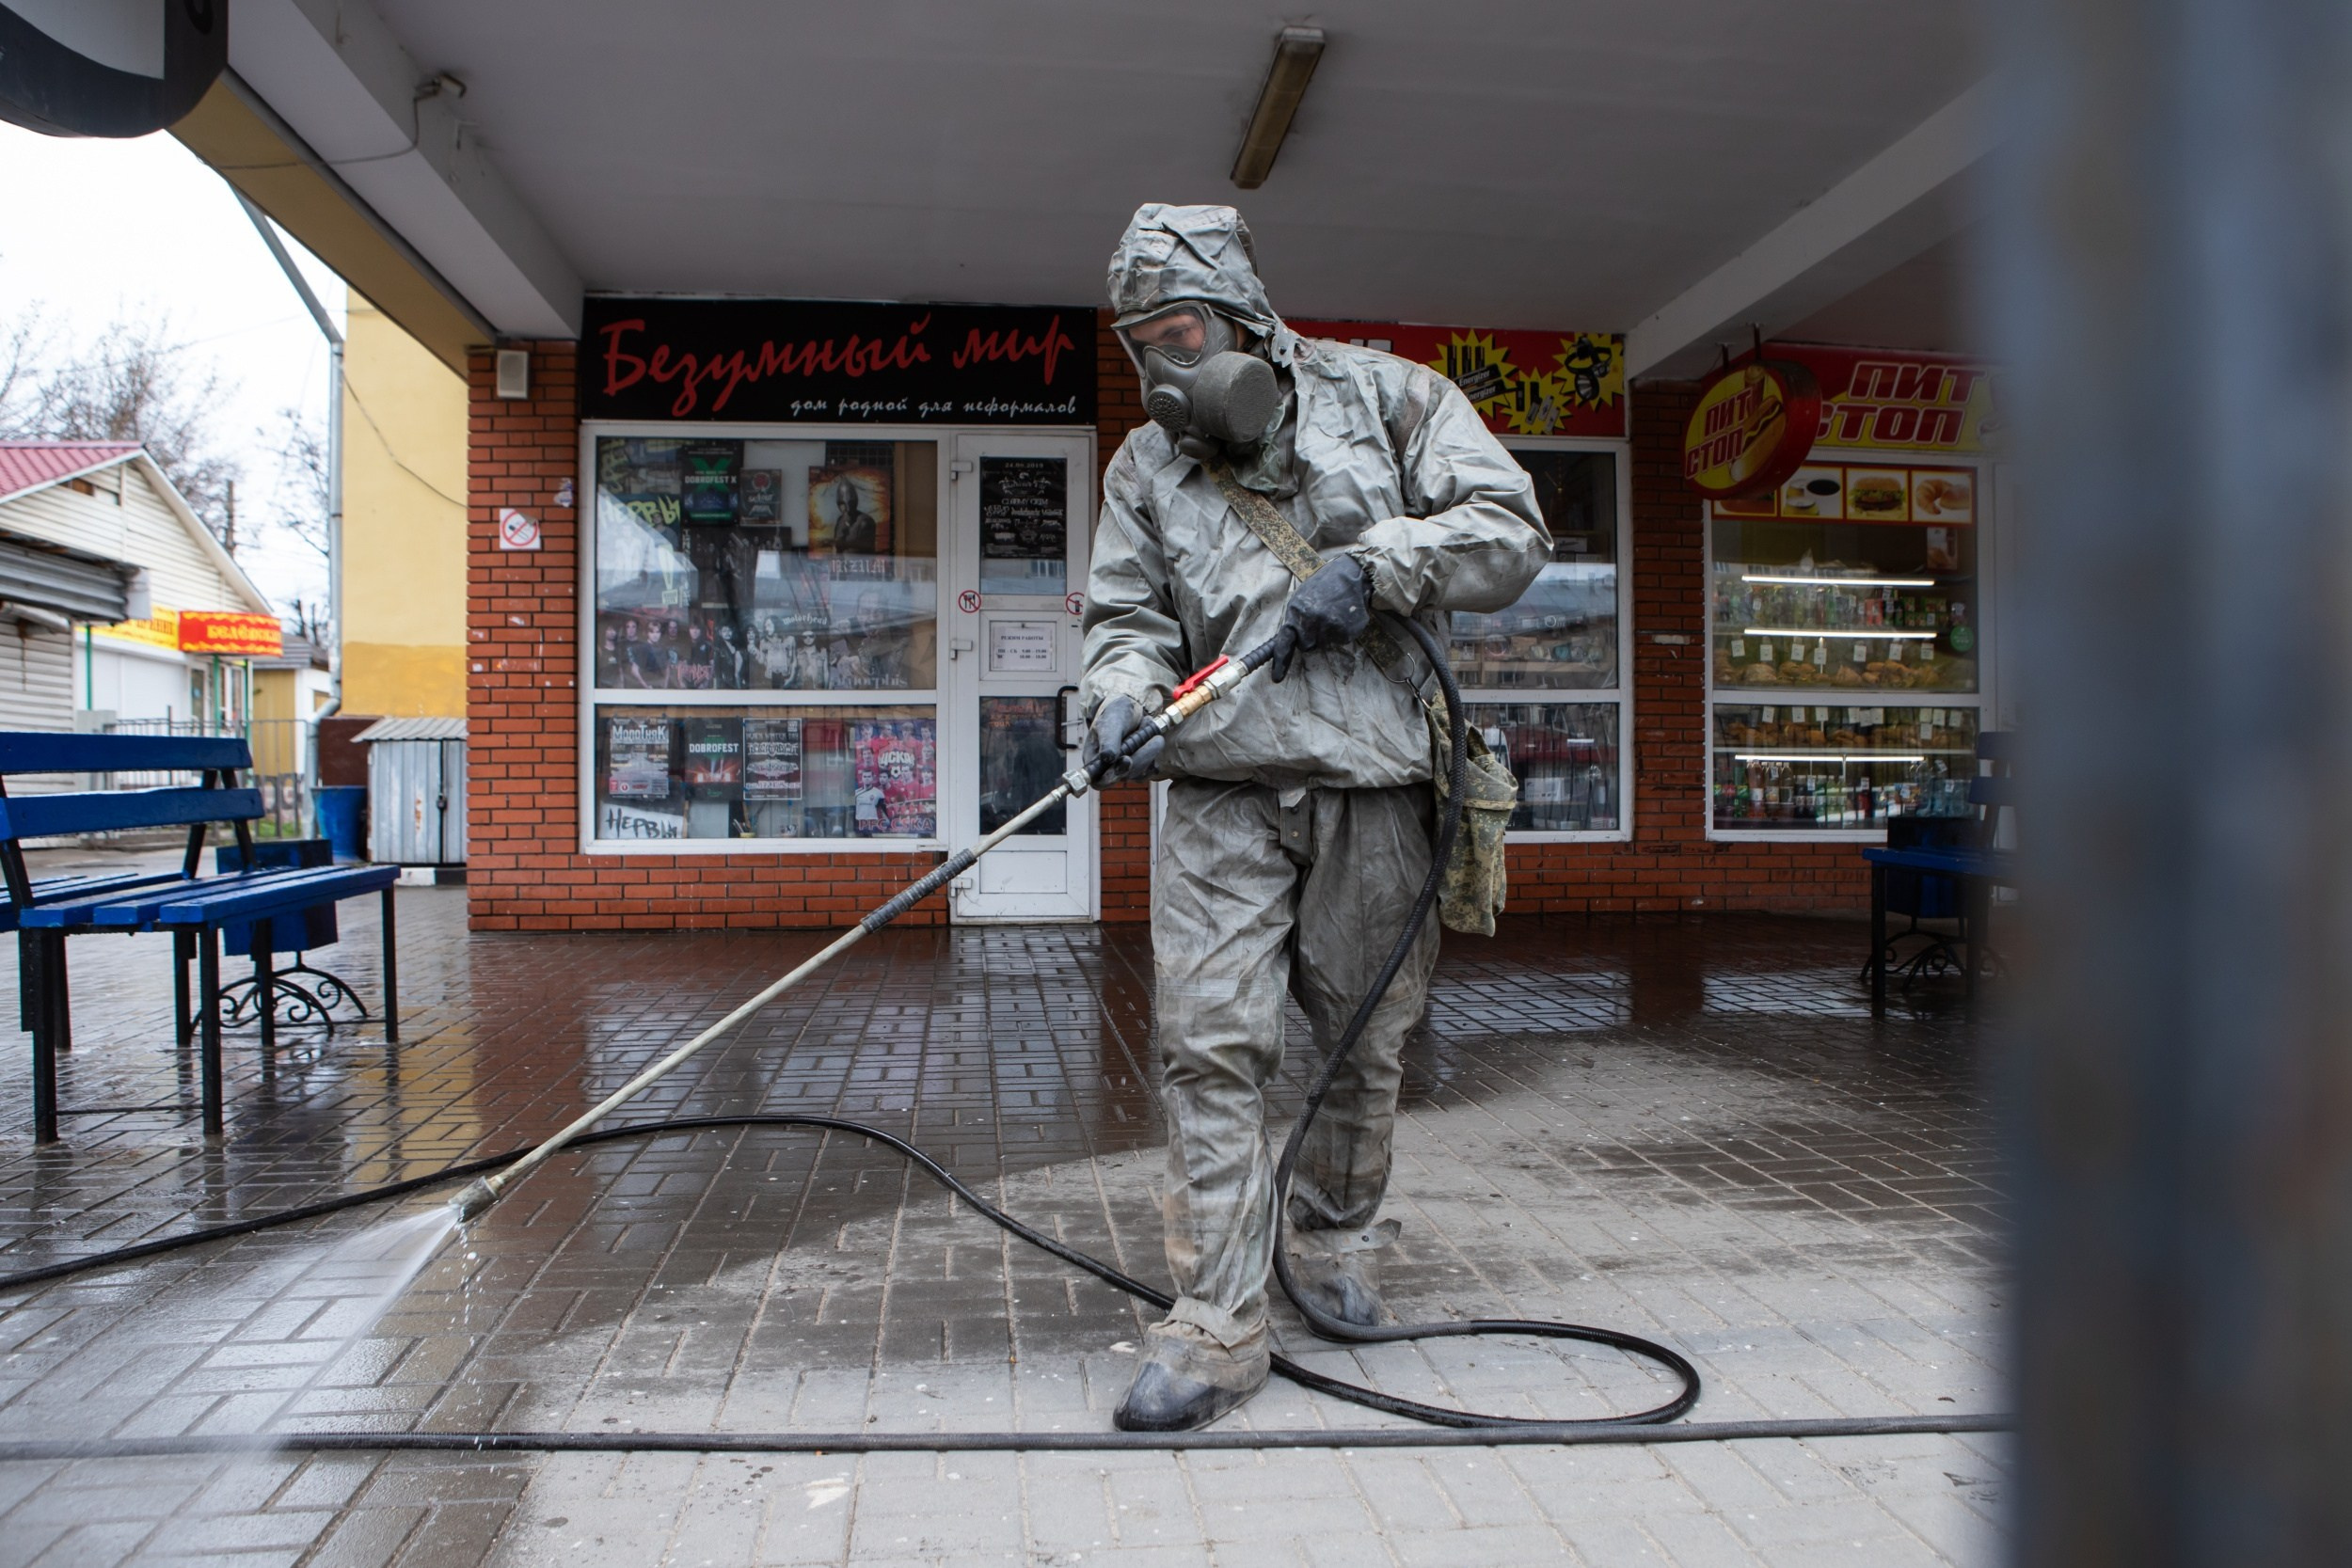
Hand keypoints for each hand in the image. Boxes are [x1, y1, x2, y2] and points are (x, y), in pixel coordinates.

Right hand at [1084, 695, 1163, 783]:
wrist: (1130, 707)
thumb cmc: (1114, 714)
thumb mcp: (1109, 723)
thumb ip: (1108, 740)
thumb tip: (1107, 758)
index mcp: (1093, 761)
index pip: (1098, 780)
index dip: (1111, 776)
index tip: (1127, 759)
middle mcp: (1107, 769)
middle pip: (1122, 776)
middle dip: (1140, 758)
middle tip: (1156, 740)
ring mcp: (1124, 769)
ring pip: (1138, 773)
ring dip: (1149, 750)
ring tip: (1148, 725)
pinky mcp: (1138, 768)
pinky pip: (1149, 769)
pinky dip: (1153, 752)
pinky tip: (1152, 736)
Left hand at [1269, 554, 1371, 682]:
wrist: (1350, 574)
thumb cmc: (1323, 585)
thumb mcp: (1302, 598)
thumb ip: (1295, 619)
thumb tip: (1291, 639)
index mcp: (1296, 612)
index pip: (1285, 642)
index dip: (1281, 661)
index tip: (1277, 678)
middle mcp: (1311, 621)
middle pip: (1307, 646)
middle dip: (1312, 637)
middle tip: (1321, 618)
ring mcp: (1330, 627)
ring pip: (1326, 644)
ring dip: (1329, 633)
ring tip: (1334, 613)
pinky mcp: (1346, 631)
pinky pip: (1341, 640)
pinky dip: (1343, 631)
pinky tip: (1344, 615)